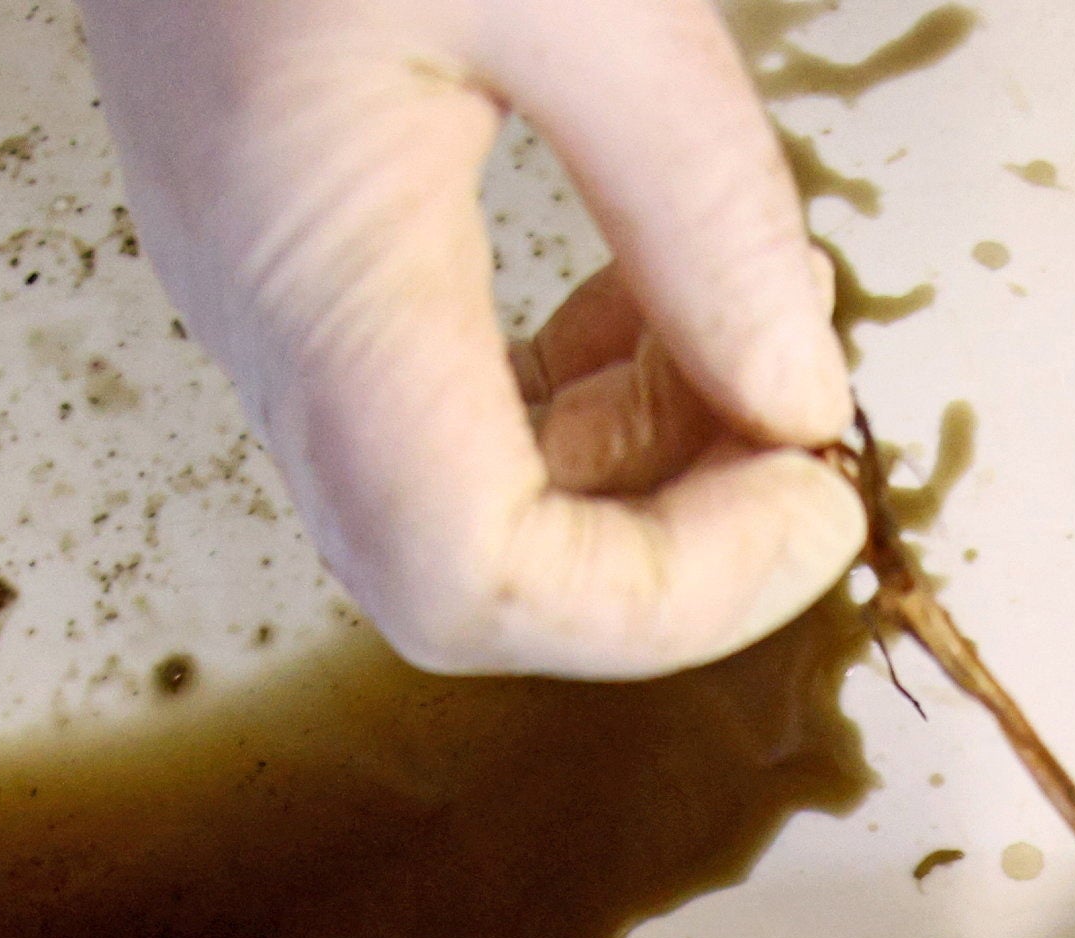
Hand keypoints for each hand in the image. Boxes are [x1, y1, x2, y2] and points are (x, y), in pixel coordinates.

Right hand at [81, 0, 863, 678]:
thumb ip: (699, 200)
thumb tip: (797, 388)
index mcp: (312, 266)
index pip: (474, 579)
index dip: (667, 601)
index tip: (811, 497)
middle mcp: (264, 309)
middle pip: (453, 577)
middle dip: (660, 554)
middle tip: (802, 450)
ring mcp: (264, 276)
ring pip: (445, 502)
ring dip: (627, 474)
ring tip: (748, 353)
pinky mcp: (288, 222)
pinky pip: (430, 394)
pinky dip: (573, 391)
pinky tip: (653, 296)